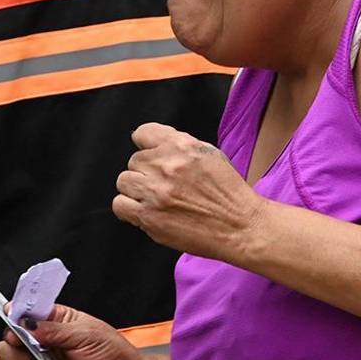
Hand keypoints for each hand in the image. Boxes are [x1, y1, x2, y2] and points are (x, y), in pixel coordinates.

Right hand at [0, 304, 140, 359]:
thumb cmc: (110, 354)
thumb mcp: (84, 333)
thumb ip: (52, 330)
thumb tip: (25, 324)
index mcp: (56, 321)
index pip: (27, 311)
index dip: (15, 309)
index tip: (9, 310)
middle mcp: (44, 341)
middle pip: (10, 333)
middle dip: (12, 335)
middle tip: (24, 340)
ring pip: (6, 355)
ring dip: (16, 356)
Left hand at [113, 123, 265, 261]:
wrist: (240, 226)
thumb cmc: (228, 192)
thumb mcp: (209, 154)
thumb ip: (179, 146)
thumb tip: (151, 143)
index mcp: (181, 146)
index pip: (143, 133)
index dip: (146, 146)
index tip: (152, 157)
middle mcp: (166, 165)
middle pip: (134, 160)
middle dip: (146, 172)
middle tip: (164, 186)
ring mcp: (155, 191)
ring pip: (124, 181)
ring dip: (136, 189)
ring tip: (155, 199)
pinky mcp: (149, 217)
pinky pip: (120, 205)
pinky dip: (129, 208)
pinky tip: (146, 211)